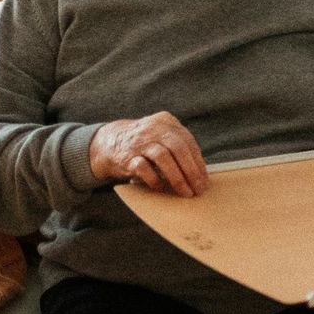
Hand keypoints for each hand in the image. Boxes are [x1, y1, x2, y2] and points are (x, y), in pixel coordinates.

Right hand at [87, 111, 209, 197]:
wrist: (109, 142)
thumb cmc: (143, 144)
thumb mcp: (160, 136)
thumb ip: (178, 147)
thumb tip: (200, 173)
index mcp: (165, 121)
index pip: (188, 141)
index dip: (198, 162)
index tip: (204, 180)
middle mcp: (153, 128)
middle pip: (178, 148)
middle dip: (191, 171)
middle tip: (198, 189)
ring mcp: (139, 142)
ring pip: (163, 157)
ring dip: (177, 178)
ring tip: (185, 192)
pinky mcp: (127, 156)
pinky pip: (144, 168)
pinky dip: (155, 180)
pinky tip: (161, 188)